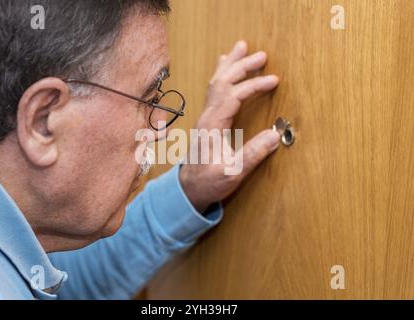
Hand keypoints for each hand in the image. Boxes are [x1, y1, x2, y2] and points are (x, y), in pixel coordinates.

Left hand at [179, 41, 280, 212]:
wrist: (188, 188)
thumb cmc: (208, 182)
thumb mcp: (232, 173)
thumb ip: (253, 154)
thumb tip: (275, 134)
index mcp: (213, 126)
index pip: (233, 96)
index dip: (253, 85)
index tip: (273, 80)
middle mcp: (207, 117)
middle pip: (222, 82)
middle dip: (242, 66)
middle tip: (261, 55)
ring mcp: (205, 117)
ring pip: (216, 83)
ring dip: (230, 65)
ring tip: (240, 47)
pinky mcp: (207, 120)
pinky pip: (214, 90)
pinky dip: (222, 74)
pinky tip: (224, 67)